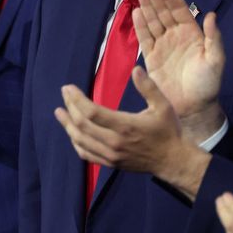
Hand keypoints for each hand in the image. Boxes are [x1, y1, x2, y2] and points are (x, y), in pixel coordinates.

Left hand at [55, 67, 187, 173]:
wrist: (172, 160)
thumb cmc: (168, 131)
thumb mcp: (164, 106)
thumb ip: (149, 87)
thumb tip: (135, 69)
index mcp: (125, 126)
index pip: (91, 112)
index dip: (76, 99)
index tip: (68, 88)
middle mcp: (114, 142)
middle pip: (82, 125)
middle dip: (70, 108)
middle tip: (64, 94)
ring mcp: (111, 155)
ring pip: (80, 140)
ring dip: (68, 126)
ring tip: (60, 113)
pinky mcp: (111, 163)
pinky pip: (86, 154)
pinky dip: (76, 142)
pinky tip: (73, 134)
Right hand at [134, 0, 224, 129]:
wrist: (193, 108)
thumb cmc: (208, 84)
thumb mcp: (216, 60)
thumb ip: (213, 37)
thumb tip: (211, 15)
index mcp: (192, 33)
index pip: (179, 9)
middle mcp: (176, 36)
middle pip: (163, 11)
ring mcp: (163, 46)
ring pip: (153, 21)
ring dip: (146, 5)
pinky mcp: (152, 58)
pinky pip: (145, 38)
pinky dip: (140, 25)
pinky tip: (135, 11)